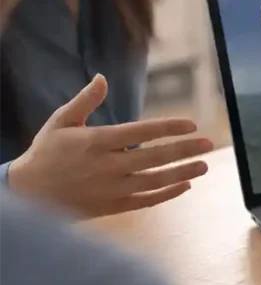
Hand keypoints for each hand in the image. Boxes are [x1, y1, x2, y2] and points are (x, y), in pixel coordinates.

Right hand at [7, 74, 212, 217]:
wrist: (28, 194)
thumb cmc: (46, 153)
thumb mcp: (61, 122)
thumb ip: (85, 101)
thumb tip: (102, 78)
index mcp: (96, 141)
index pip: (141, 132)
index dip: (168, 127)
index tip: (191, 124)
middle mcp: (107, 165)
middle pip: (154, 157)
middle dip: (184, 149)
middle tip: (208, 143)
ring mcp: (112, 188)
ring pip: (155, 181)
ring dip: (182, 172)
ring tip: (204, 165)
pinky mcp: (113, 206)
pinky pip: (147, 201)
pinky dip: (168, 194)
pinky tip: (185, 185)